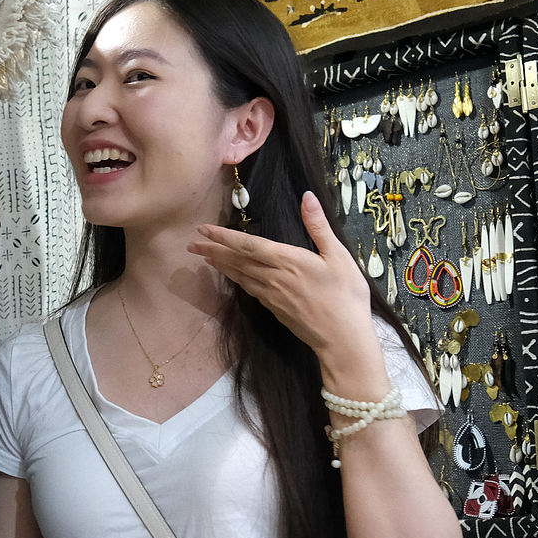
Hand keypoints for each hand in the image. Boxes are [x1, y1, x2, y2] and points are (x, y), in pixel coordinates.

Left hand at [190, 192, 373, 367]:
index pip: (247, 245)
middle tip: (191, 243)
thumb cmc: (345, 297)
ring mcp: (272, 296)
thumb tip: (306, 196)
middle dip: (213, 250)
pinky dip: (236, 279)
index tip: (203, 229)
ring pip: (240, 276)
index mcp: (287, 261)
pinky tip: (234, 277)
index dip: (223, 236)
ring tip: (205, 257)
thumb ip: (319, 225)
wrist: (342, 340)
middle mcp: (273, 278)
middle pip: (237, 261)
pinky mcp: (275, 309)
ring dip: (221, 265)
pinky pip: (249, 289)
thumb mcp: (338, 256)